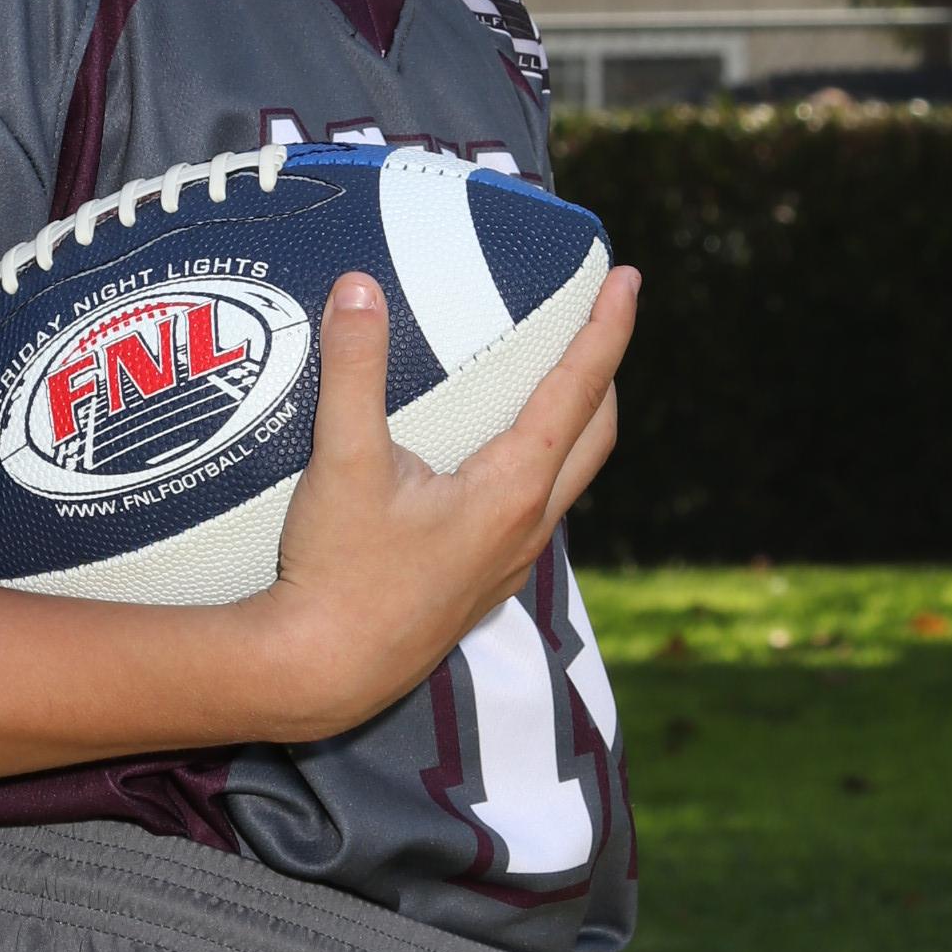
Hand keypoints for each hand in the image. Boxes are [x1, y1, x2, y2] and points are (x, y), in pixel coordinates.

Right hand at [253, 259, 638, 744]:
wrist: (323, 672)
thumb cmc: (337, 573)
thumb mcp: (342, 462)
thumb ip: (355, 369)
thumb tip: (359, 288)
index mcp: (513, 489)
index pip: (579, 388)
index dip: (608, 328)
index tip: (628, 278)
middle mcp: (528, 526)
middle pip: (596, 432)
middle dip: (605, 370)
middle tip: (598, 317)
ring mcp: (510, 561)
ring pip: (569, 475)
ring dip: (575, 420)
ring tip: (553, 375)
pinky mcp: (484, 582)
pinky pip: (535, 508)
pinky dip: (539, 462)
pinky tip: (496, 455)